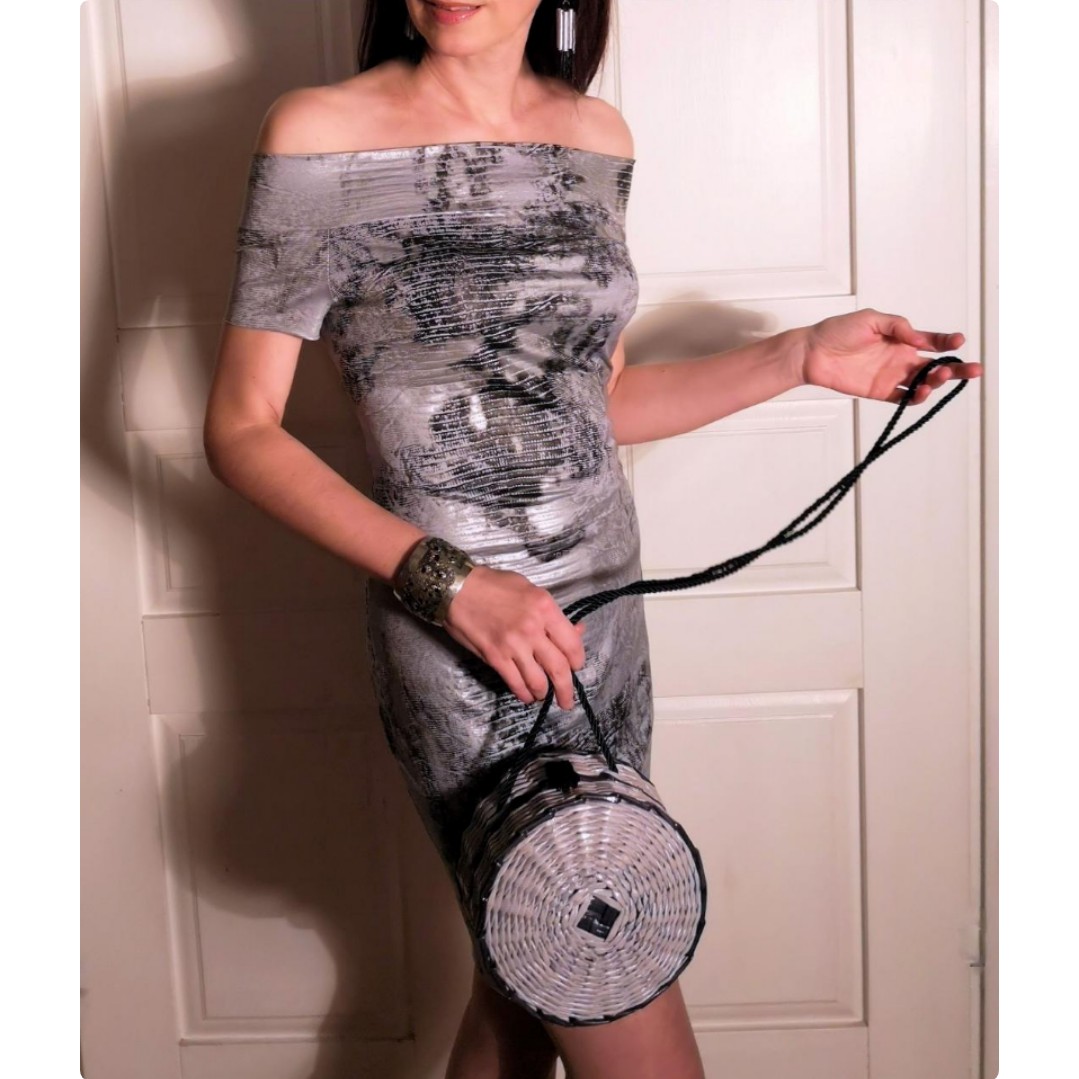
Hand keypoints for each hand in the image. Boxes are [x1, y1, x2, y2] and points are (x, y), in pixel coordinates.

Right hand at [440, 565, 586, 709]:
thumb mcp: (530, 589)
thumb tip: (576, 631)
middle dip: (566, 689)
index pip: (571, 643)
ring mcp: (514, 645)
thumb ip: (552, 614)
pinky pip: (516, 683)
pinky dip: (524, 694)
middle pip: (559, 668)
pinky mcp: (495, 658)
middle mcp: (533, 629)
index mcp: (545, 608)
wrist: (457, 589)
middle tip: (567, 700)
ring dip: (543, 693)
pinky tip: (526, 695)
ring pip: (538, 681)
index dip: (577, 660)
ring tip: (543, 696)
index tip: (576, 667)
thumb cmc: (494, 585)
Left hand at [800, 308, 982, 403]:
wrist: (813, 352)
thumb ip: (898, 326)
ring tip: (940, 376)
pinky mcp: (880, 392)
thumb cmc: (838, 331)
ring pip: (924, 383)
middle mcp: (900, 358)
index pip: (932, 341)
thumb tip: (920, 338)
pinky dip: (917, 398)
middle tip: (973, 370)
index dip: (948, 342)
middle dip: (957, 368)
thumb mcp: (871, 319)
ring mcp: (892, 376)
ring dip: (937, 382)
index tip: (958, 341)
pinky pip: (904, 398)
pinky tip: (922, 392)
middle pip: (936, 366)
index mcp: (902, 339)